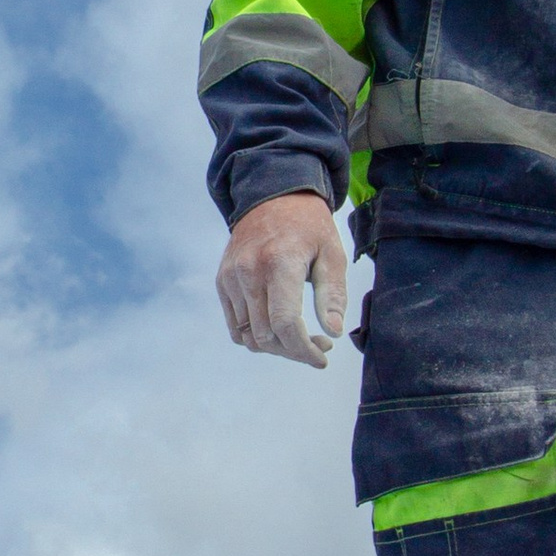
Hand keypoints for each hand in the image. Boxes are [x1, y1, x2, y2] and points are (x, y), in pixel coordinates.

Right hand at [217, 192, 350, 368]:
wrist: (272, 196)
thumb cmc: (309, 226)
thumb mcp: (332, 253)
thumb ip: (332, 294)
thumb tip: (333, 332)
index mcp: (280, 262)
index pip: (285, 323)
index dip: (304, 350)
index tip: (323, 359)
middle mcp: (249, 272)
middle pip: (266, 336)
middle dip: (295, 351)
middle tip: (319, 344)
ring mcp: (230, 278)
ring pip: (249, 336)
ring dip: (277, 347)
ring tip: (301, 337)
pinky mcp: (222, 281)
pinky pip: (235, 326)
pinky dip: (256, 337)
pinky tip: (278, 328)